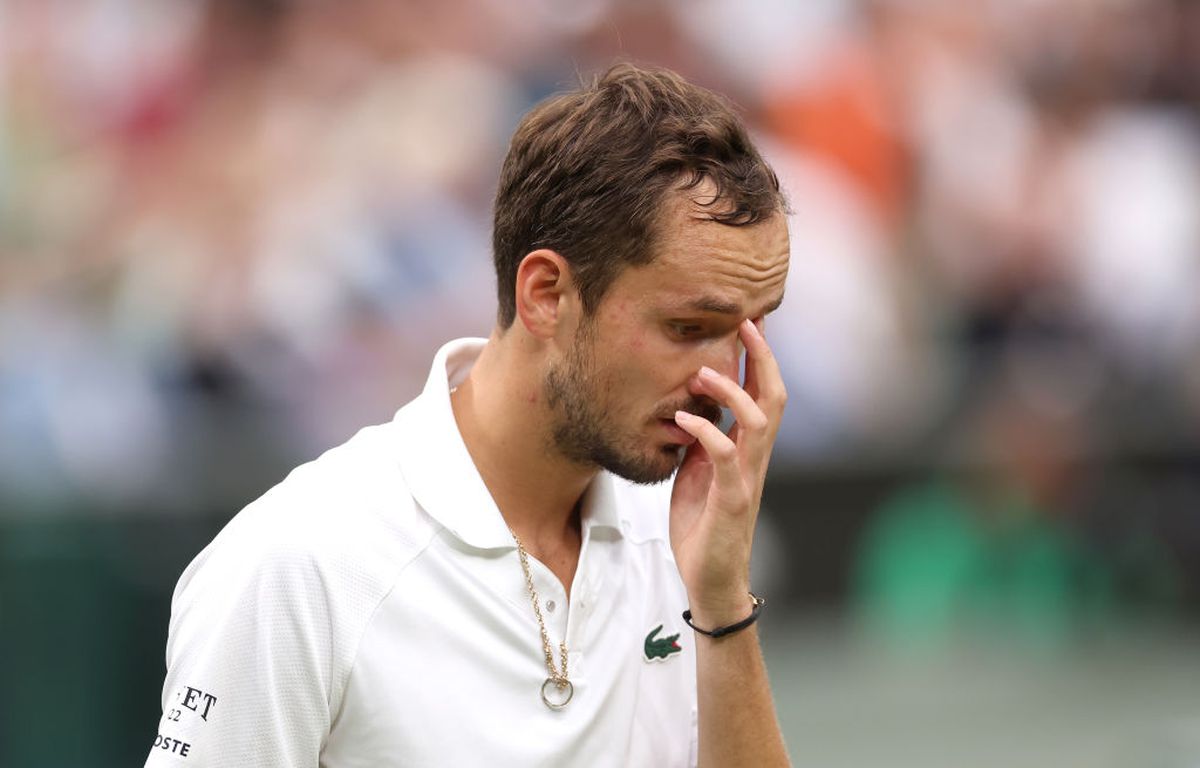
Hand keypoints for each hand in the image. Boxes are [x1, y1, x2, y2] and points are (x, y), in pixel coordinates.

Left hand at [668, 318, 785, 627]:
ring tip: (702, 373)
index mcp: (748, 448)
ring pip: (758, 422)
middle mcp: (756, 457)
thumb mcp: (698, 472)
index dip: (761, 356)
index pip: (764, 392)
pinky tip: (683, 417)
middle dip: (763, 358)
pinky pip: (725, 458)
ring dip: (733, 392)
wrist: (711, 579)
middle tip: (746, 322)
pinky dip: (706, 433)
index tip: (750, 319)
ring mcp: (747, 477)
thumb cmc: (704, 525)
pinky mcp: (732, 499)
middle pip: (774, 396)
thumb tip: (689, 405)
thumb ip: (701, 439)